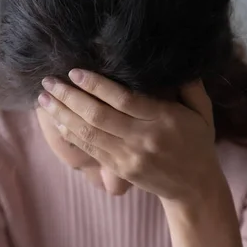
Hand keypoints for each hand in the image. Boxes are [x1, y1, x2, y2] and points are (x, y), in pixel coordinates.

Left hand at [38, 69, 224, 206]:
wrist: (193, 187)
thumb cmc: (198, 143)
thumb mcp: (202, 112)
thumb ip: (190, 86)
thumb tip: (176, 58)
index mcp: (163, 120)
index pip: (123, 99)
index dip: (96, 85)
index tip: (74, 72)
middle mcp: (143, 139)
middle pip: (98, 116)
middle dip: (69, 97)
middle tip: (48, 82)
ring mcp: (129, 157)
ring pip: (88, 134)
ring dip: (62, 115)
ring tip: (44, 100)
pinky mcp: (120, 169)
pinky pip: (90, 150)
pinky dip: (71, 135)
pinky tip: (57, 121)